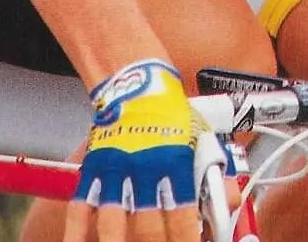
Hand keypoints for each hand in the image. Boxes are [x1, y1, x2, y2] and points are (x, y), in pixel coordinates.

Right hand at [66, 59, 200, 241]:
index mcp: (175, 164)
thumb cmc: (171, 113)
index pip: (181, 220)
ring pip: (113, 225)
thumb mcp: (201, 138)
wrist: (137, 80)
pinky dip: (77, 236)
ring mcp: (116, 171)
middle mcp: (145, 170)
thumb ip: (216, 176)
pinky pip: (81, 209)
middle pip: (148, 230)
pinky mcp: (94, 169)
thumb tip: (231, 206)